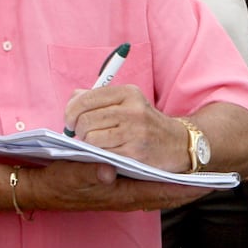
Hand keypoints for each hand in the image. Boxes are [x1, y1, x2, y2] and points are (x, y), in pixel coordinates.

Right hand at [19, 160, 212, 212]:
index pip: (158, 192)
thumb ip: (86, 173)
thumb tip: (107, 172)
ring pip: (158, 190)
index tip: (208, 185)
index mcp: (117, 194)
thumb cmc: (53, 180)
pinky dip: (161, 180)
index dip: (184, 189)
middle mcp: (124, 197)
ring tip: (200, 176)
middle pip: (164, 193)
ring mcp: (122, 194)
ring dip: (177, 184)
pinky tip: (169, 171)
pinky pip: (146, 186)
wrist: (36, 188)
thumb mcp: (67, 175)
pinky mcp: (117, 188)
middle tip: (216, 182)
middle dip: (189, 188)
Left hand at [65, 85, 187, 173]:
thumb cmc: (146, 124)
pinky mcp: (134, 152)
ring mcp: (134, 131)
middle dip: (77, 129)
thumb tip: (73, 99)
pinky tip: (106, 151)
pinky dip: (98, 153)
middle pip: (85, 119)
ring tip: (95, 143)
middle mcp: (132, 110)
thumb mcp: (128, 102)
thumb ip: (99, 98)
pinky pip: (102, 153)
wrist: (178, 144)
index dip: (71, 111)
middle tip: (81, 134)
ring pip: (90, 137)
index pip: (86, 99)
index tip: (69, 120)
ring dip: (87, 143)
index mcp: (128, 93)